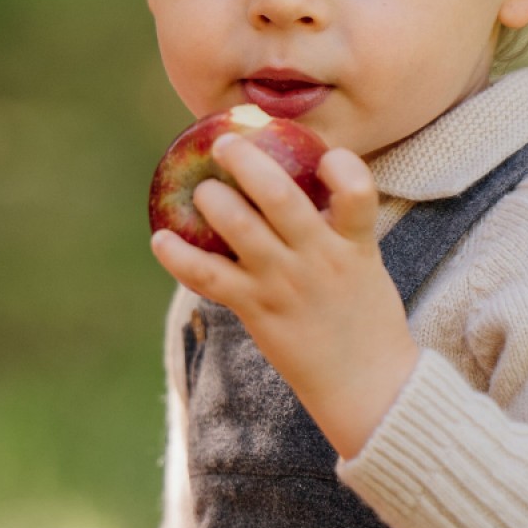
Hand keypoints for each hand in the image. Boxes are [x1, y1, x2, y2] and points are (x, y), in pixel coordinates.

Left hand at [149, 137, 420, 458]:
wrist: (367, 383)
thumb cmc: (364, 318)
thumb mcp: (366, 265)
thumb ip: (338, 229)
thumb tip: (293, 192)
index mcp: (355, 242)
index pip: (356, 189)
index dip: (341, 164)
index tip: (326, 154)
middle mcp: (318, 257)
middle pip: (280, 197)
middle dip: (247, 162)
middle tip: (225, 145)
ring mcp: (285, 283)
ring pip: (241, 230)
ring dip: (214, 202)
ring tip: (201, 191)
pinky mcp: (257, 309)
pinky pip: (209, 277)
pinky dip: (179, 257)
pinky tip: (160, 239)